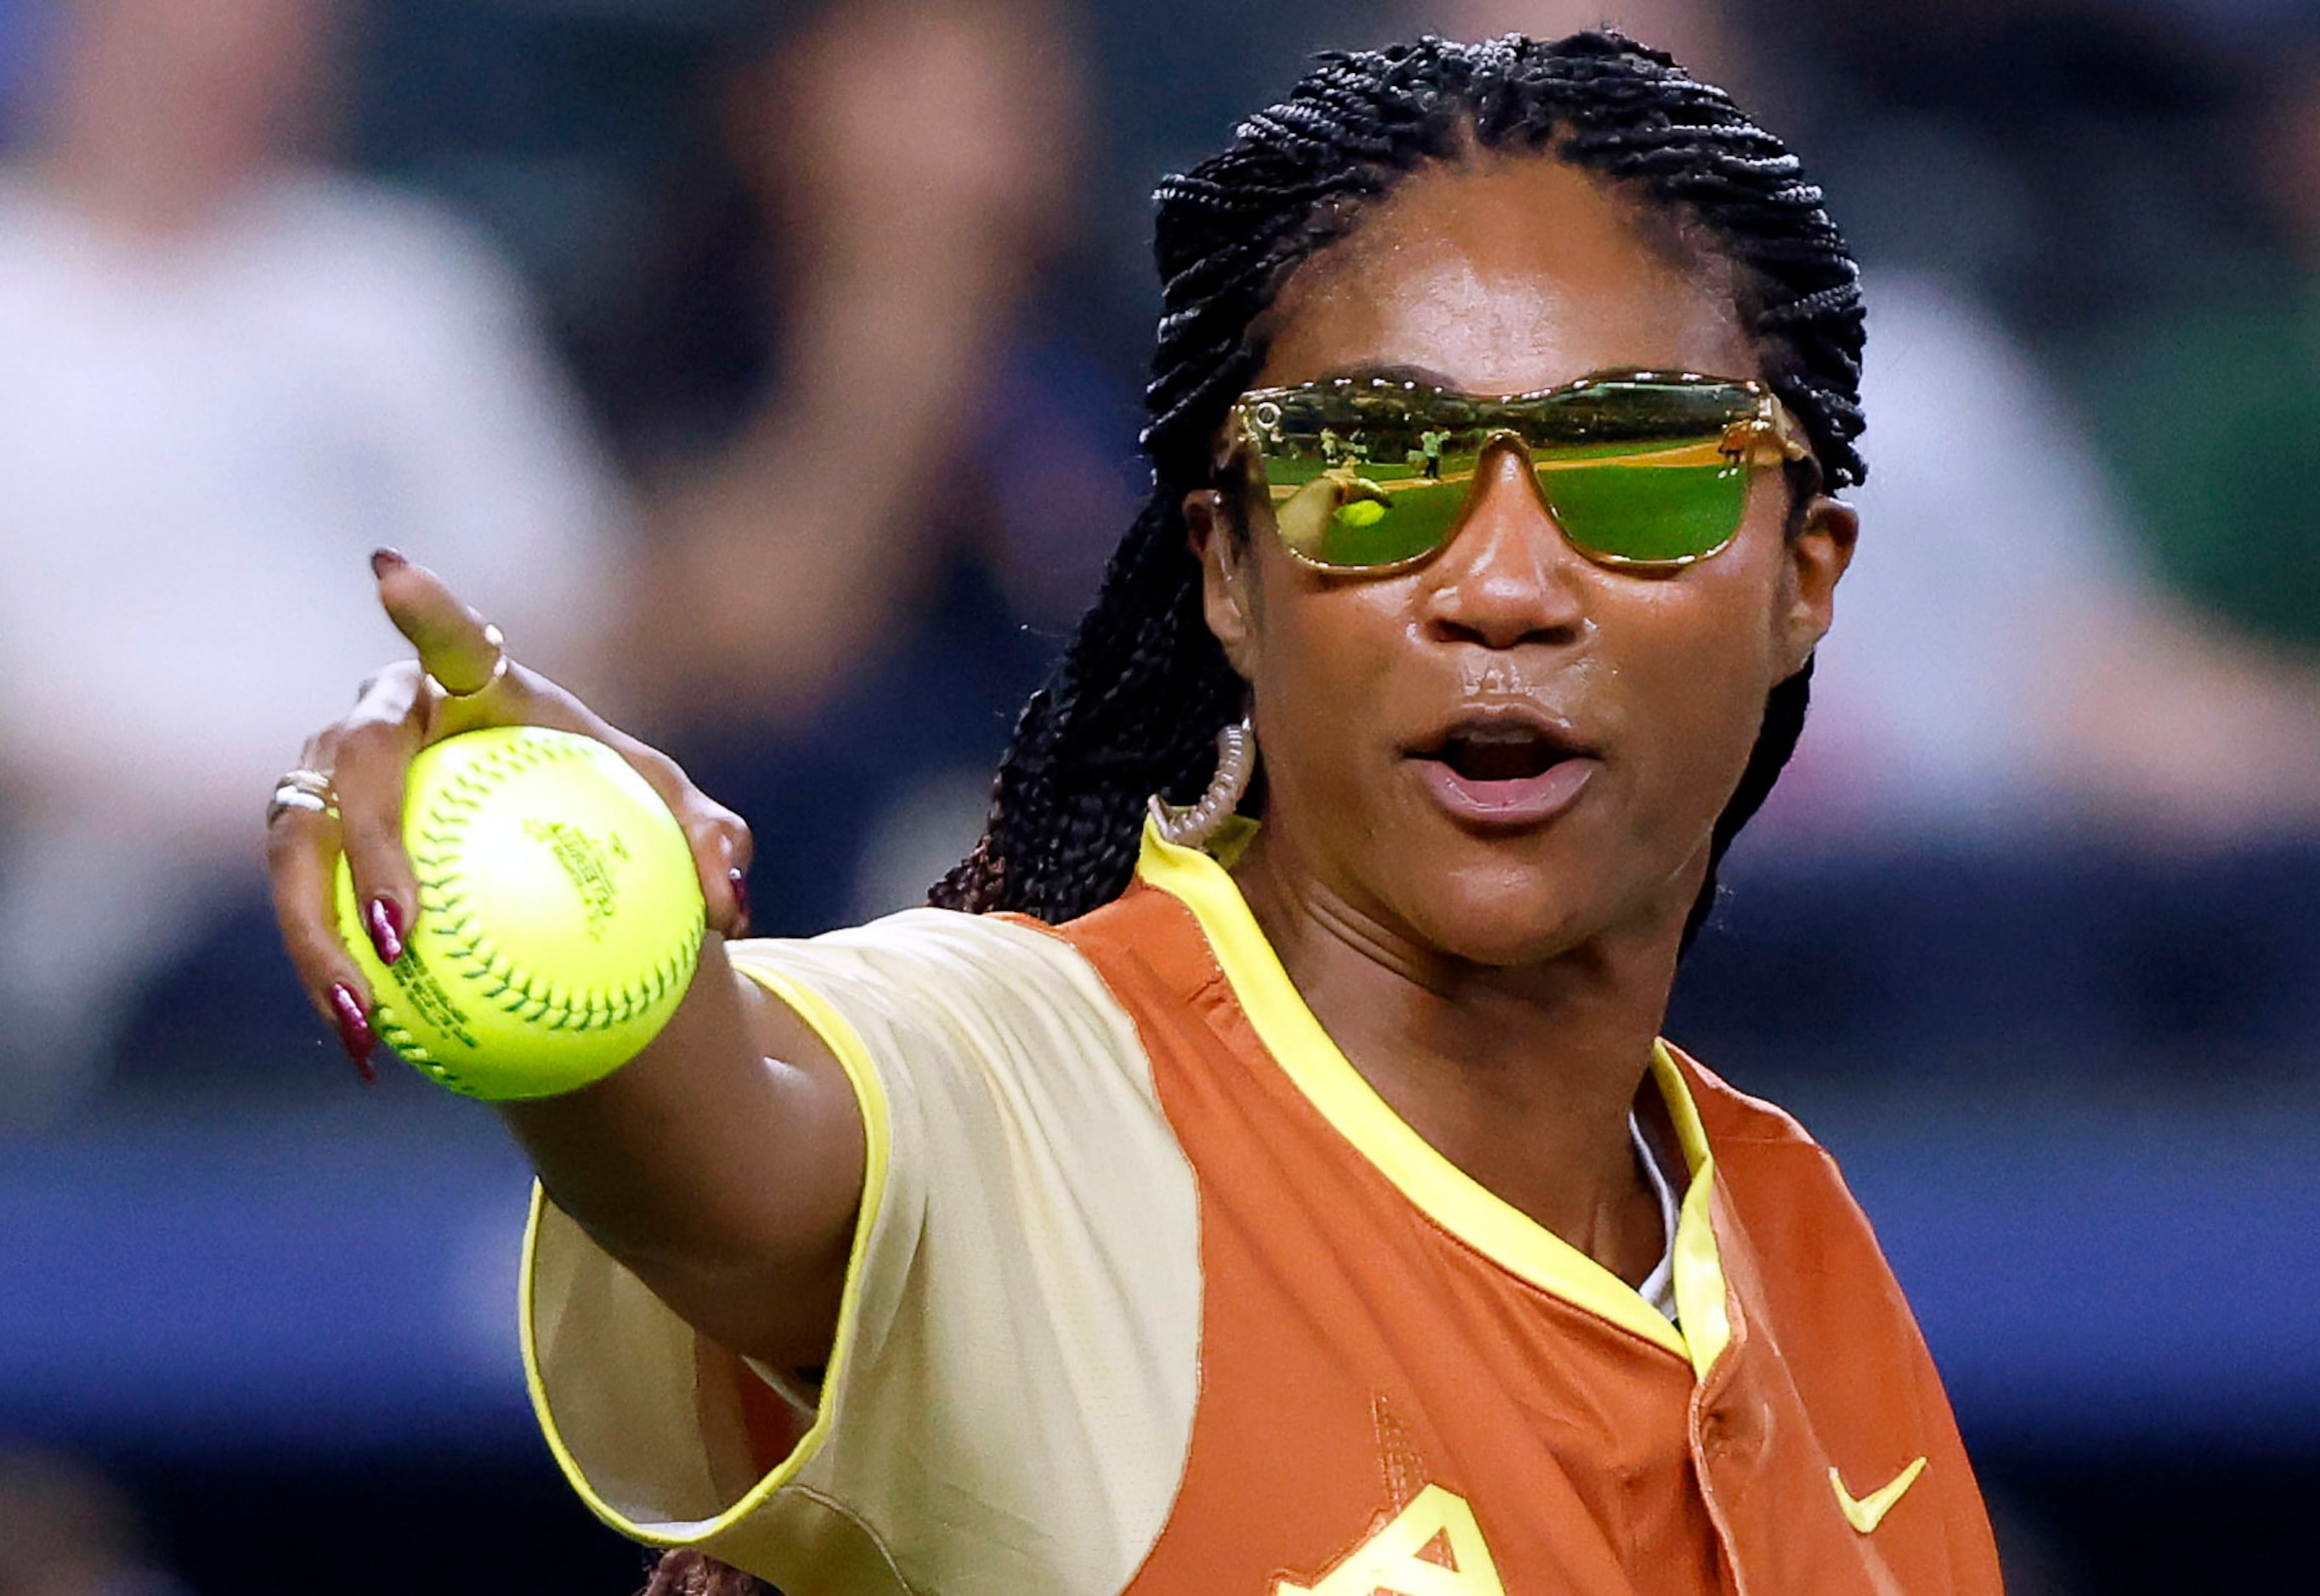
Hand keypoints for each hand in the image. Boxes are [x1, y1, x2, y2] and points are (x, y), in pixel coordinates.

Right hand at [267, 550, 753, 1077]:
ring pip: (299, 840)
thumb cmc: (620, 813)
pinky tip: (365, 1049)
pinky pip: (303, 908)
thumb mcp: (682, 825)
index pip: (452, 640)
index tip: (389, 575)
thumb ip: (715, 846)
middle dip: (364, 842)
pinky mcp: (306, 844)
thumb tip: (731, 904)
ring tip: (362, 1011)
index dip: (419, 608)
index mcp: (478, 686)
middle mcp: (385, 717)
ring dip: (316, 928)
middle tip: (403, 936)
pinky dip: (325, 976)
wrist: (550, 853)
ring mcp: (329, 774)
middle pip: (357, 760)